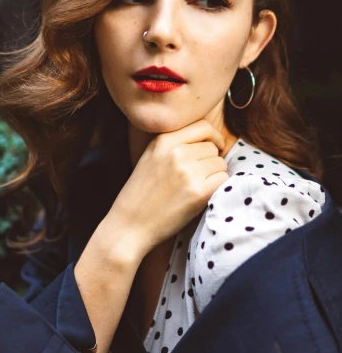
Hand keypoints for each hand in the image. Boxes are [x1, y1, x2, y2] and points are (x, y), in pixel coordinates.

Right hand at [107, 119, 229, 260]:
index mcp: (163, 141)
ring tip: (195, 188)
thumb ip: (173, 144)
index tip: (215, 147)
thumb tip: (208, 140)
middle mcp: (176, 152)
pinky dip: (217, 188)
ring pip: (220, 164)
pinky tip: (201, 197)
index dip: (213, 137)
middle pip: (212, 148)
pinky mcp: (198, 192)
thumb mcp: (149, 158)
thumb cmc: (140, 196)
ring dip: (214, 176)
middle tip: (195, 178)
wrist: (129, 225)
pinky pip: (222, 180)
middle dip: (209, 161)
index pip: (202, 126)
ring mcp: (188, 172)